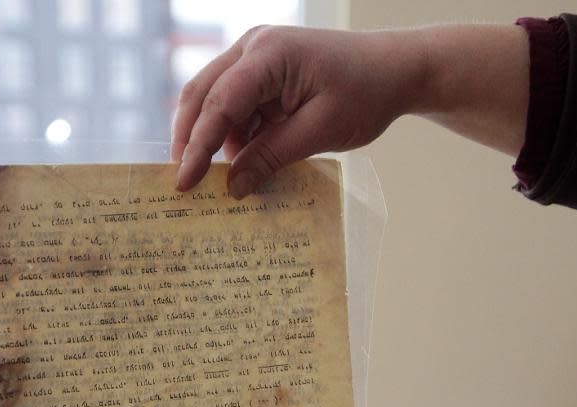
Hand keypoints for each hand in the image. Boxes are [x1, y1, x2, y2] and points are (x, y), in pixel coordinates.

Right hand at [171, 25, 428, 197]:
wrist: (394, 70)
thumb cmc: (365, 94)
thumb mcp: (318, 132)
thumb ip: (271, 157)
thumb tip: (233, 187)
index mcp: (269, 54)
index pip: (220, 103)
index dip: (198, 147)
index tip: (184, 184)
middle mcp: (253, 48)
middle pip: (202, 95)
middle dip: (190, 140)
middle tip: (183, 184)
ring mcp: (255, 59)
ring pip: (215, 103)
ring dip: (215, 141)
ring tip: (218, 181)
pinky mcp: (263, 75)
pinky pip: (236, 108)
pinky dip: (235, 137)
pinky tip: (243, 164)